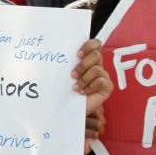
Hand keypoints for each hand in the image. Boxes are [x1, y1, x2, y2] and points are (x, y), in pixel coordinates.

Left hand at [71, 38, 111, 153]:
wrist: (66, 110)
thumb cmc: (62, 91)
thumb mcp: (61, 74)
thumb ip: (63, 61)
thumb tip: (49, 47)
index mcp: (87, 59)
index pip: (95, 44)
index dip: (89, 45)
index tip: (77, 54)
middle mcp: (97, 66)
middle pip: (97, 54)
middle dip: (83, 64)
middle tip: (72, 74)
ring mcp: (103, 77)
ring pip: (97, 69)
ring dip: (83, 79)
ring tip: (75, 87)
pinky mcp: (107, 88)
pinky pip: (101, 81)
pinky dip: (89, 87)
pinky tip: (82, 93)